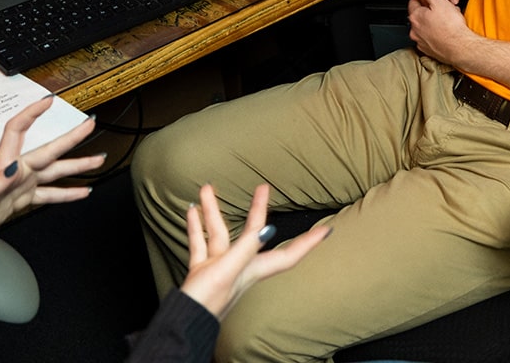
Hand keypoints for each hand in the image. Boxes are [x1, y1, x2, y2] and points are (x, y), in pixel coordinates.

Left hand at [0, 95, 101, 246]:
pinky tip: (82, 191)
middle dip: (71, 137)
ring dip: (77, 165)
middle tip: (90, 125)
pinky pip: (49, 194)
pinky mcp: (20, 200)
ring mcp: (19, 185)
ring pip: (54, 172)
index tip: (49, 100)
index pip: (19, 130)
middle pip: (48, 149)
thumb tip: (14, 167)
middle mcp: (15, 171)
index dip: (33, 113)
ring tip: (97, 159)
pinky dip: (67, 192)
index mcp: (3, 166)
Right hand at [178, 183, 331, 319]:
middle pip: (253, 233)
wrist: (183, 321)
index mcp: (253, 270)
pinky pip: (201, 242)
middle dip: (257, 210)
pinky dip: (196, 227)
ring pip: (219, 233)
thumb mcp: (229, 271)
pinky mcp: (203, 269)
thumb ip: (246, 249)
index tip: (326, 230)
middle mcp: (240, 267)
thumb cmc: (207, 301)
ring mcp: (221, 267)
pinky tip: (192, 211)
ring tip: (206, 189)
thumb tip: (269, 229)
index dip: (308, 243)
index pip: (288, 255)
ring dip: (213, 212)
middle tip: (263, 188)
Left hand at [406, 0, 476, 64]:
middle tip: (443, 11)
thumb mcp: (438, 1)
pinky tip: (445, 34)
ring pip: (424, 27)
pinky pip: (429, 39)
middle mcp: (414, 30)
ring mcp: (420, 41)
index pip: (414, 1)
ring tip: (446, 23)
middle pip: (419, 15)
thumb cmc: (452, 27)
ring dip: (432, 24)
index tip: (435, 0)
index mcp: (415, 16)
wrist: (462, 49)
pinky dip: (435, 35)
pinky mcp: (428, 50)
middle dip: (430, 11)